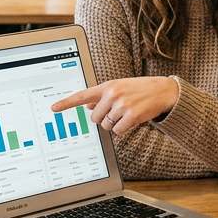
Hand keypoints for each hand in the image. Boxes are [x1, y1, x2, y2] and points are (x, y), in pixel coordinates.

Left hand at [51, 77, 179, 135]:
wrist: (163, 90)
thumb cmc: (139, 89)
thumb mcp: (120, 87)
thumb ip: (102, 96)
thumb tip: (86, 105)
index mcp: (107, 86)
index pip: (82, 95)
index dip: (66, 103)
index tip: (54, 108)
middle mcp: (112, 94)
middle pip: (95, 118)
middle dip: (104, 119)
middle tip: (117, 112)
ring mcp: (122, 105)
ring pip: (106, 126)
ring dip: (115, 124)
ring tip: (128, 113)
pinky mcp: (131, 115)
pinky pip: (118, 130)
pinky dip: (124, 129)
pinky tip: (133, 119)